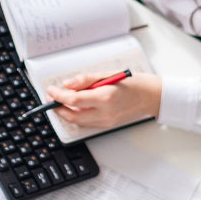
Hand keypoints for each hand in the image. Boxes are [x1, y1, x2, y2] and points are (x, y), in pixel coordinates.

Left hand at [46, 72, 160, 128]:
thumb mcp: (107, 74)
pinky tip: (73, 107)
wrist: (149, 96)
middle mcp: (105, 112)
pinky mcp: (107, 125)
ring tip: (59, 102)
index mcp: (105, 97)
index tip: (51, 90)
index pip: (74, 99)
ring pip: (77, 121)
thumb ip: (85, 79)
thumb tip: (67, 84)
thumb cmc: (131, 83)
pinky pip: (86, 123)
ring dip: (65, 113)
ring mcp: (106, 121)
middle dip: (57, 108)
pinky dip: (76, 116)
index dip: (58, 95)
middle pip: (72, 115)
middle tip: (51, 98)